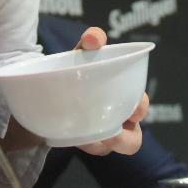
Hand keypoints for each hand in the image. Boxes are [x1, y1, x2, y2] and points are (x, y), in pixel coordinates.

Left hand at [72, 26, 148, 155]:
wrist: (46, 84)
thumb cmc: (76, 67)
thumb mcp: (83, 52)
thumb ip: (91, 40)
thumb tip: (94, 37)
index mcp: (123, 98)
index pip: (141, 107)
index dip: (140, 110)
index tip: (133, 111)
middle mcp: (115, 120)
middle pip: (132, 140)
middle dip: (126, 140)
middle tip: (112, 135)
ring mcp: (99, 134)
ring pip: (108, 149)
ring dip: (102, 146)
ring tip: (90, 140)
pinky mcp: (81, 142)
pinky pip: (87, 150)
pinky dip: (83, 145)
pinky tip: (74, 137)